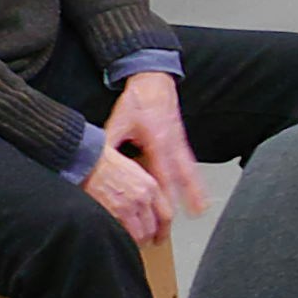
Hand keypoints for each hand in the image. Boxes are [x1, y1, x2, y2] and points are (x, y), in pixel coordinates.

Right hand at [83, 147, 167, 243]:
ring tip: (125, 240)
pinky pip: (120, 235)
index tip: (159, 238)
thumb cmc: (105, 163)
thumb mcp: (134, 172)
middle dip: (146, 237)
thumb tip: (149, 211)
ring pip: (138, 236)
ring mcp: (126, 207)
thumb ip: (146, 191)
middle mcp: (142, 198)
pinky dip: (118, 239)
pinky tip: (113, 236)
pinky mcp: (109, 214)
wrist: (85, 161)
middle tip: (139, 240)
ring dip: (132, 241)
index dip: (163, 232)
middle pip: (151, 229)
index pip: (166, 216)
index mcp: (150, 186)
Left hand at [105, 71, 208, 218]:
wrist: (155, 84)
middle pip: (183, 174)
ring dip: (196, 189)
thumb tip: (95, 161)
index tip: (167, 207)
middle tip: (195, 213)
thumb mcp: (118, 122)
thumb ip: (110, 144)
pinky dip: (195, 179)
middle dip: (189, 194)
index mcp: (156, 140)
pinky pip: (189, 164)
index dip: (165, 190)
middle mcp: (172, 144)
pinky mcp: (181, 143)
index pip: (162, 171)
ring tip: (202, 208)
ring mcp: (179, 143)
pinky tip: (198, 190)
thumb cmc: (137, 102)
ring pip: (190, 170)